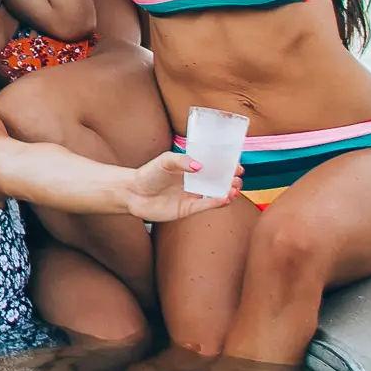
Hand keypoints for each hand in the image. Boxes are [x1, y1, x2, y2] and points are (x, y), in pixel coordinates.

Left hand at [125, 152, 241, 222]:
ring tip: (233, 188)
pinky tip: (225, 198)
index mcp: (190, 168)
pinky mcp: (188, 209)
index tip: (237, 166)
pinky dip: (217, 202)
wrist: (133, 193)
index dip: (226, 166)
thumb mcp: (164, 161)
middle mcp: (194, 182)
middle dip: (231, 180)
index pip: (213, 166)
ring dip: (227, 192)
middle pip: (218, 181)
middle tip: (237, 178)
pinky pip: (206, 206)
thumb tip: (200, 166)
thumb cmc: (148, 173)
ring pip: (216, 194)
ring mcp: (192, 196)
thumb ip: (182, 161)